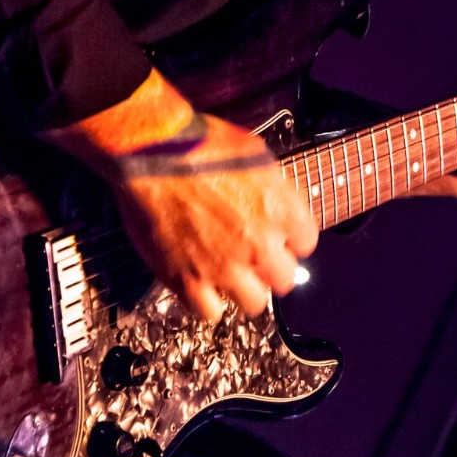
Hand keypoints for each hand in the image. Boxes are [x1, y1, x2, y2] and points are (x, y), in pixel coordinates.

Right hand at [111, 114, 317, 320]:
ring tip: (228, 270)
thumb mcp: (254, 152)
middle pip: (284, 279)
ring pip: (254, 303)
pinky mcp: (188, 281)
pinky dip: (207, 300)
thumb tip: (277, 206)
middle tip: (252, 254)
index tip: (278, 235)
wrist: (150, 153)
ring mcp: (224, 267)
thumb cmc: (199, 143)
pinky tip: (201, 281)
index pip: (306, 243)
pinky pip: (211, 312)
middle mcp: (259, 243)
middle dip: (270, 266)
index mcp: (281, 210)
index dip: (290, 238)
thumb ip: (274, 190)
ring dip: (244, 288)